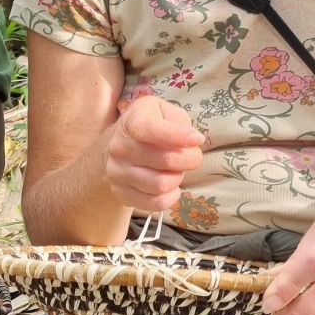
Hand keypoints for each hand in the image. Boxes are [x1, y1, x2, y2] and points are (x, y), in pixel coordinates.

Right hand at [104, 96, 204, 210]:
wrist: (119, 144)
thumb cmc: (150, 124)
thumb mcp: (164, 111)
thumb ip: (178, 121)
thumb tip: (193, 140)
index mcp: (131, 122)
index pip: (148, 129)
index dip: (176, 136)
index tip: (197, 140)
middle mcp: (119, 147)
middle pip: (165, 160)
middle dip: (190, 159)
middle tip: (191, 156)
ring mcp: (117, 172)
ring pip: (161, 184)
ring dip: (178, 178)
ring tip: (175, 170)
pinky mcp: (121, 192)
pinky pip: (155, 203)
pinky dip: (171, 197)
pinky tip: (170, 186)